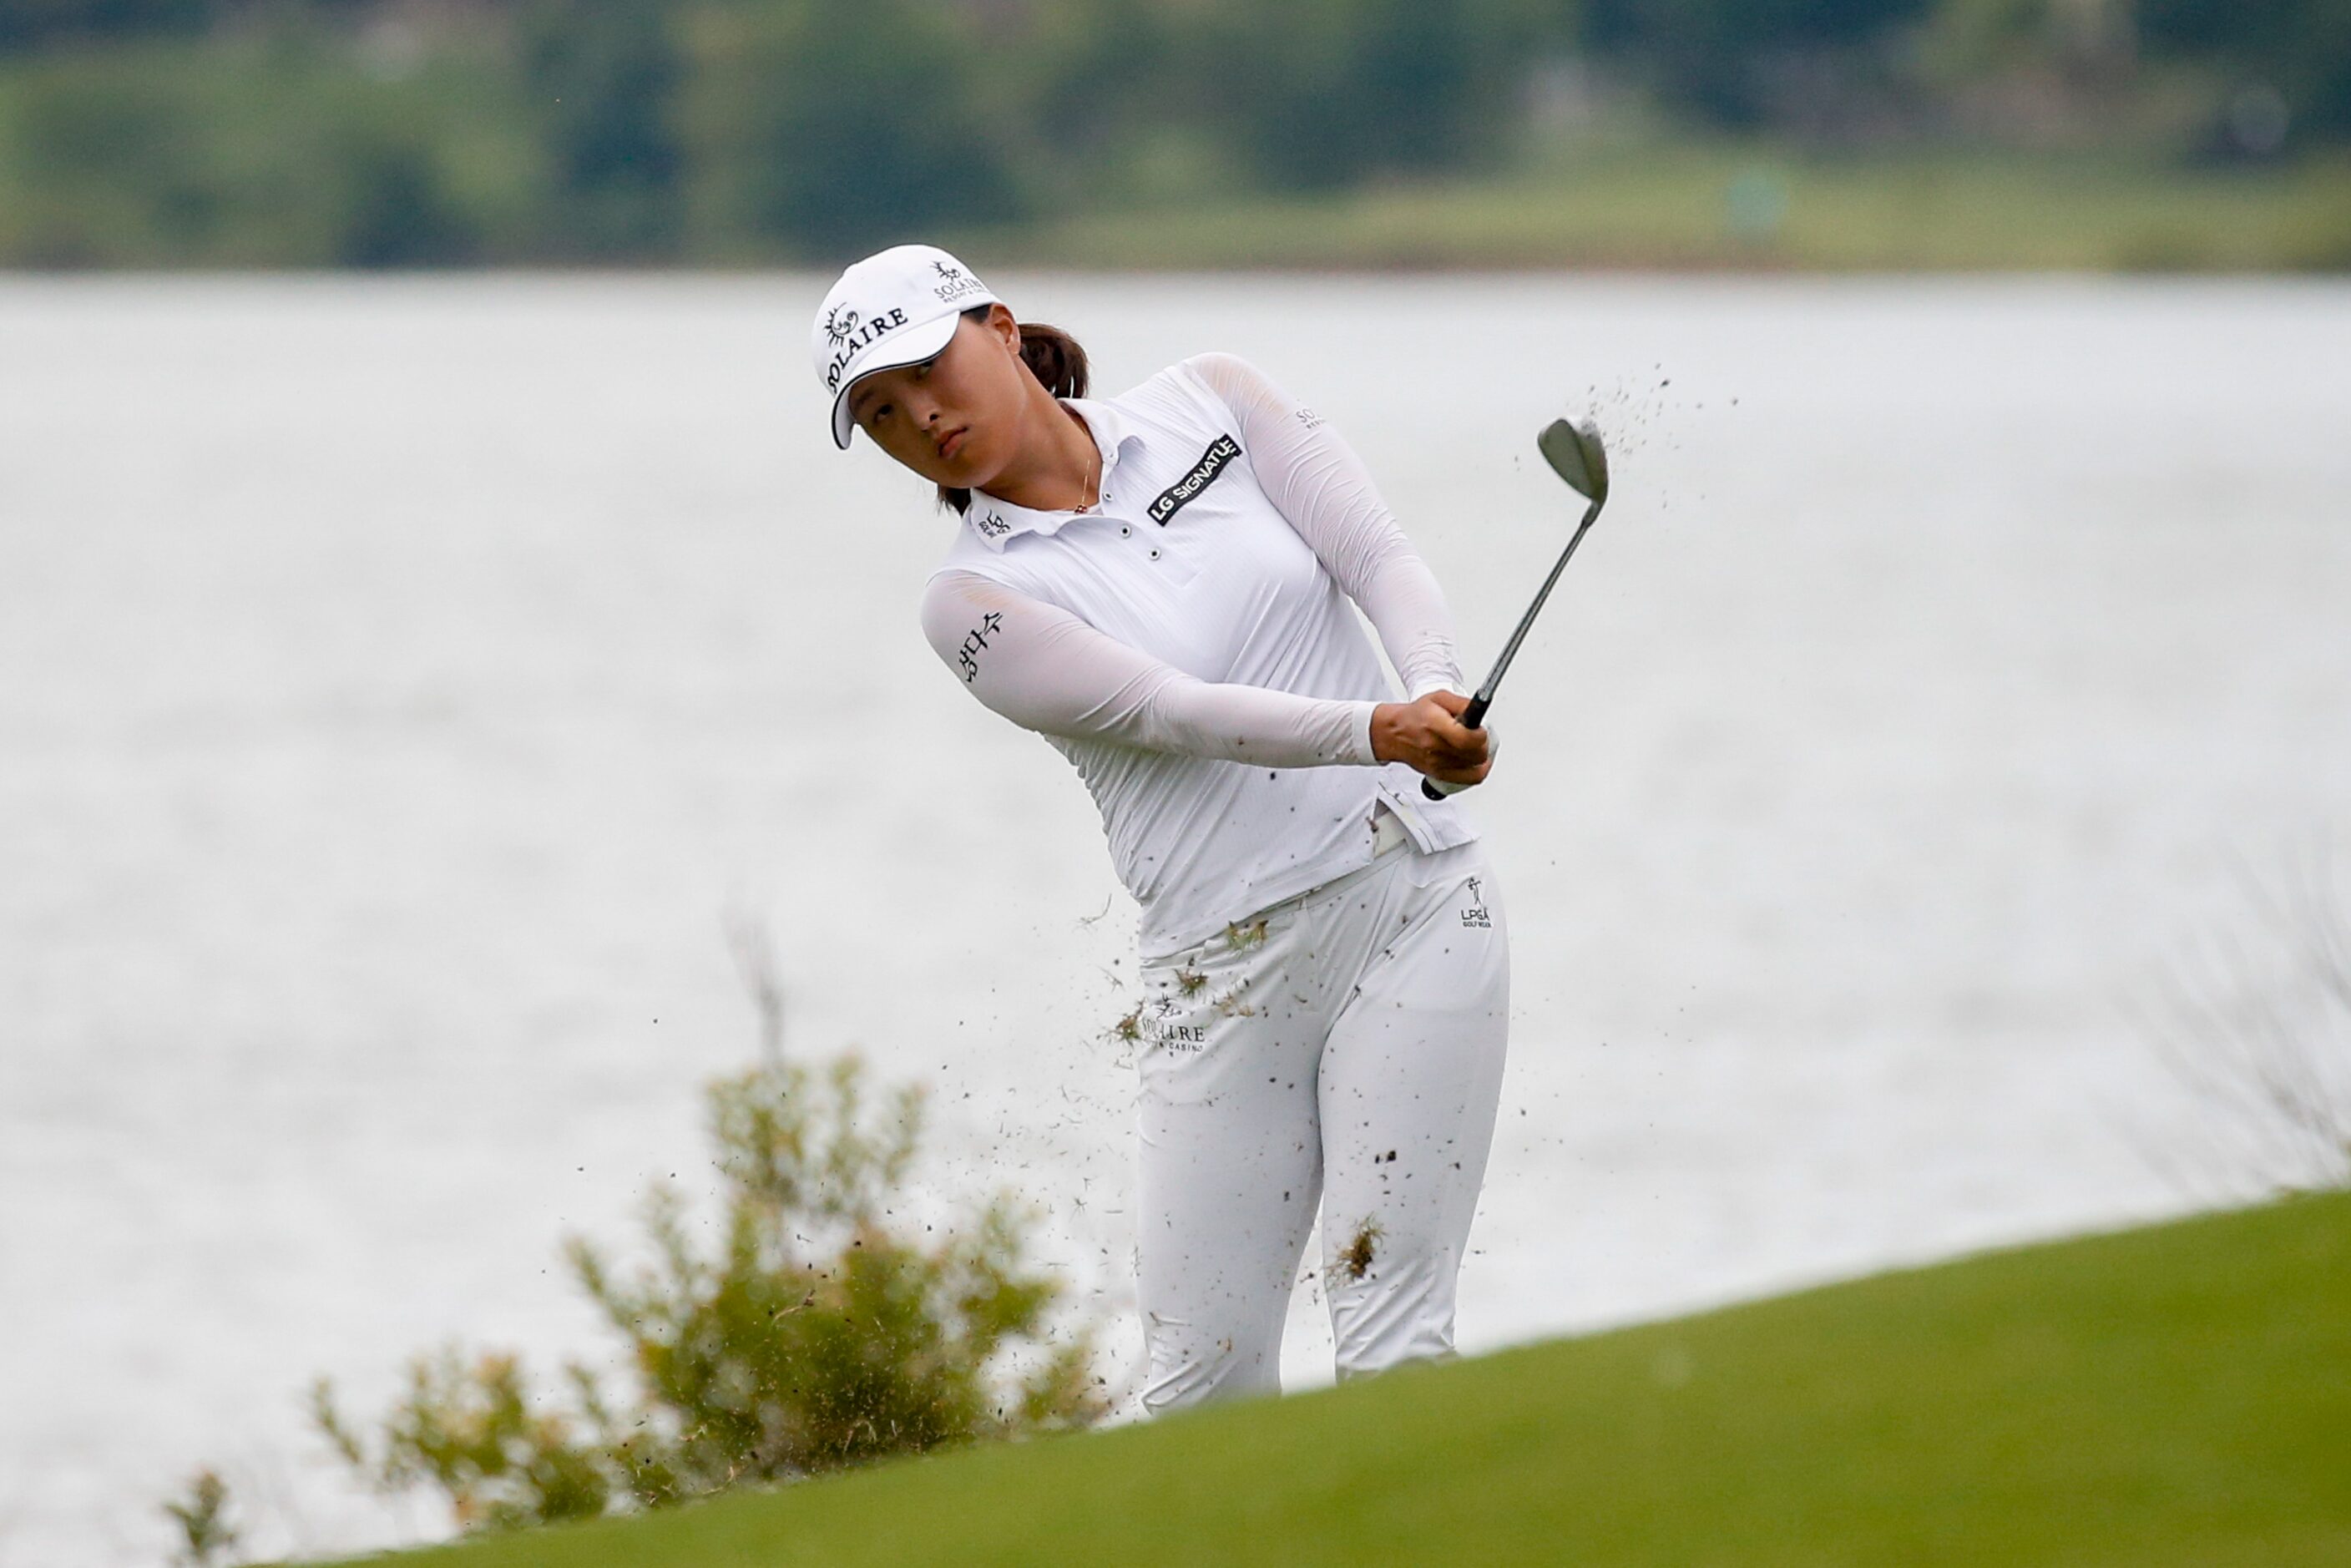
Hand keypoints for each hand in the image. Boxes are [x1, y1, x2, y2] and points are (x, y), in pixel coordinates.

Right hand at [1371, 691, 1490, 787]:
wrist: (1395, 734)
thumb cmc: (1416, 716)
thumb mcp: (1439, 698)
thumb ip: (1462, 703)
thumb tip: (1479, 709)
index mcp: (1434, 724)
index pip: (1466, 739)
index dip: (1480, 735)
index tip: (1480, 729)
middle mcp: (1435, 747)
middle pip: (1475, 755)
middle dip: (1483, 744)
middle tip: (1477, 735)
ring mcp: (1437, 764)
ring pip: (1476, 767)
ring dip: (1480, 756)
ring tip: (1474, 745)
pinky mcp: (1440, 774)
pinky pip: (1470, 779)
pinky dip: (1479, 770)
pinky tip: (1477, 761)